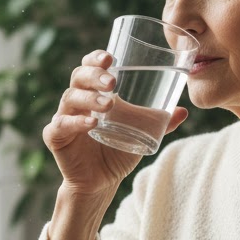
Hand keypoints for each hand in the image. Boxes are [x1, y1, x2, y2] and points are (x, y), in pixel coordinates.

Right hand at [44, 50, 187, 198]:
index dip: (96, 58)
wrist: (101, 181)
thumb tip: (183, 111)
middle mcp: (77, 101)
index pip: (90, 67)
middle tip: (112, 81)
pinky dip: (76, 122)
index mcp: (94, 92)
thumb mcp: (142, 133)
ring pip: (70, 97)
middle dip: (94, 75)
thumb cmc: (118, 150)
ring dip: (89, 98)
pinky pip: (61, 125)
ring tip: (108, 104)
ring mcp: (64, 117)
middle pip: (79, 77)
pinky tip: (91, 123)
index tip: (110, 57)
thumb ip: (161, 122)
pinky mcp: (56, 137)